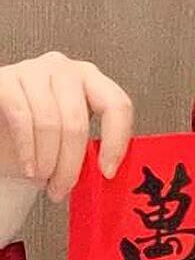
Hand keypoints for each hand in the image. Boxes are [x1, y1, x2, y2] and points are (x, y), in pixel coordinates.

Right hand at [0, 51, 132, 201]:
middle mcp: (65, 71)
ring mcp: (34, 71)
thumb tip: (113, 179)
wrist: (5, 131)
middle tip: (63, 188)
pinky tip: (30, 168)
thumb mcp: (76, 143)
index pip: (118, 105)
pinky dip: (28, 151)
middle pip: (78, 122)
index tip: (107, 172)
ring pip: (50, 124)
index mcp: (93, 83)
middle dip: (70, 165)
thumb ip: (97, 152)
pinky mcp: (5, 80)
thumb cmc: (43, 138)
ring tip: (45, 180)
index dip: (115, 142)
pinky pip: (22, 118)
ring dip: (47, 162)